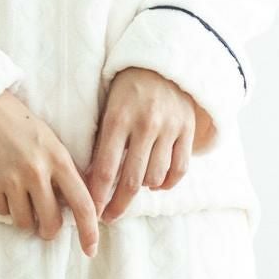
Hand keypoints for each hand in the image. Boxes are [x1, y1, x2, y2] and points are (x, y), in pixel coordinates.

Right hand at [0, 91, 99, 255]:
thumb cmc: (19, 124)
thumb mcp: (50, 141)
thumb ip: (64, 171)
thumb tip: (76, 205)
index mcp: (58, 159)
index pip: (82, 203)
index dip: (89, 231)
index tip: (91, 249)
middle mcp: (37, 172)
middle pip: (51, 223)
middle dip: (49, 230)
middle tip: (46, 225)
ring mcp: (11, 180)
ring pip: (25, 223)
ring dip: (26, 219)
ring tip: (22, 201)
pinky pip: (2, 213)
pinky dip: (5, 207)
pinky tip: (4, 188)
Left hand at [85, 67, 207, 222]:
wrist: (161, 62)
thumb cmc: (127, 89)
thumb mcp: (107, 108)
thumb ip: (103, 142)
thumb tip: (90, 183)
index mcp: (118, 118)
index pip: (104, 169)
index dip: (97, 197)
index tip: (92, 213)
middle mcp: (145, 124)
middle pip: (130, 180)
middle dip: (117, 205)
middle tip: (109, 217)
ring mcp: (169, 127)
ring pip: (155, 177)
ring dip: (142, 189)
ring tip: (133, 187)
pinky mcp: (188, 129)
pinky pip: (179, 169)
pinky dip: (167, 183)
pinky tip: (156, 183)